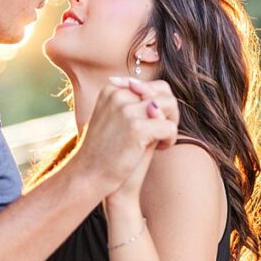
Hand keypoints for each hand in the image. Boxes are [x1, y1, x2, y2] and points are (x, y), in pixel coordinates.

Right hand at [72, 77, 177, 196]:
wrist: (88, 175)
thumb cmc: (105, 151)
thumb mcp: (115, 120)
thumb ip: (136, 105)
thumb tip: (166, 96)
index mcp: (112, 90)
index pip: (152, 85)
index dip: (159, 106)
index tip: (151, 125)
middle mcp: (118, 95)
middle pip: (163, 91)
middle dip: (170, 111)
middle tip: (162, 132)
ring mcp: (127, 110)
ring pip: (170, 104)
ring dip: (173, 123)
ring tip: (162, 140)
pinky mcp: (136, 128)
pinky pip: (170, 126)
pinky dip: (171, 139)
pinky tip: (160, 149)